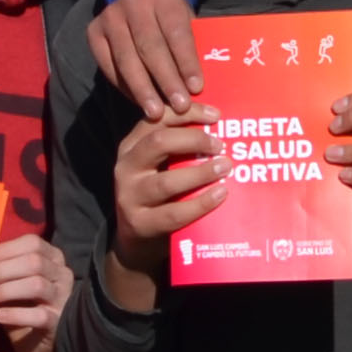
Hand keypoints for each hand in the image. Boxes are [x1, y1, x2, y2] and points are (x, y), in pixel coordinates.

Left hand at [0, 233, 71, 351]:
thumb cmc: (25, 307)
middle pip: (34, 262)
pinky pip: (38, 315)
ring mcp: (63, 299)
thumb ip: (5, 269)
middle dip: (2, 270)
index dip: (5, 250)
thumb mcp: (15, 283)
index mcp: (53, 259)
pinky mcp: (58, 323)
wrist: (40, 344)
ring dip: (5, 290)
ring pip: (36, 285)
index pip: (33, 243)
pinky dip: (14, 314)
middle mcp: (62, 275)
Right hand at [89, 0, 201, 121]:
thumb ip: (194, 45)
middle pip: (150, 47)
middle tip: (179, 107)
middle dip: (166, 80)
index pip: (177, 32)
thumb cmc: (170, 19)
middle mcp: (133, 2)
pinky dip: (125, 87)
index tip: (196, 88)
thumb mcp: (187, 21)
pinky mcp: (93, 32)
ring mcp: (110, 16)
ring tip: (155, 113)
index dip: (186, 62)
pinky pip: (109, 66)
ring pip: (127, 59)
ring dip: (142, 89)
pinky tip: (139, 102)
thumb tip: (199, 85)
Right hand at [110, 116, 226, 273]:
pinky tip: (220, 194)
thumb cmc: (159, 194)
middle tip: (220, 145)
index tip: (216, 116)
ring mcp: (130, 196)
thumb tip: (218, 123)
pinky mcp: (140, 223)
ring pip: (166, 182)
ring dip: (200, 173)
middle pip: (158, 143)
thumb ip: (180, 146)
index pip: (158, 118)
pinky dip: (200, 203)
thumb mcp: (161, 164)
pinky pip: (174, 213)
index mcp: (132, 145)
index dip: (188, 113)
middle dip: (194, 140)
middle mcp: (126, 167)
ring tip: (224, 168)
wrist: (135, 238)